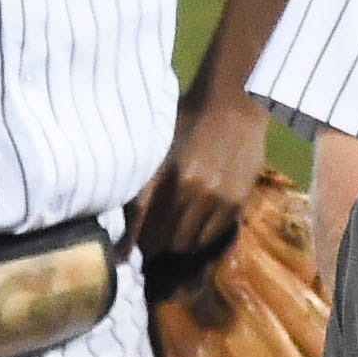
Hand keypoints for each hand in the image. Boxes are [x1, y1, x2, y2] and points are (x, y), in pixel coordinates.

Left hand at [134, 90, 272, 262]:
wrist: (234, 104)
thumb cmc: (189, 118)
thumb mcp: (158, 143)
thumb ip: (144, 178)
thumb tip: (126, 216)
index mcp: (163, 173)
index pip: (138, 223)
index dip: (127, 243)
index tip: (121, 252)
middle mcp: (188, 190)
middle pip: (162, 239)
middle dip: (153, 244)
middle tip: (150, 241)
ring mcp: (215, 199)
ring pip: (187, 244)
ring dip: (177, 243)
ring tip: (174, 234)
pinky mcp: (236, 202)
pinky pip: (211, 236)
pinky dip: (200, 236)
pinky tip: (196, 225)